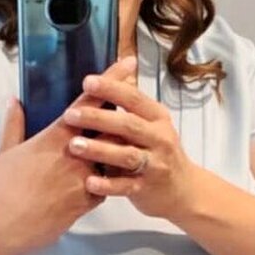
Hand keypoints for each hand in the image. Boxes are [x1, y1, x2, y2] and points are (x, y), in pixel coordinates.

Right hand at [0, 55, 138, 254]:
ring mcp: (82, 182)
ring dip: (114, 154)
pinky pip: (104, 189)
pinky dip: (105, 183)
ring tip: (120, 149)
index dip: (110, 81)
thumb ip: (14, 124)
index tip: (128, 64)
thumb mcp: (4, 153)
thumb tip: (15, 100)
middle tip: (129, 111)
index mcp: (54, 138)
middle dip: (121, 120)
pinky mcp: (85, 205)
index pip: (89, 103)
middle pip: (110, 130)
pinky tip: (100, 182)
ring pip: (111, 161)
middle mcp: (74, 156)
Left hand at [63, 62, 196, 222]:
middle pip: (128, 125)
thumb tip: (122, 64)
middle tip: (70, 115)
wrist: (184, 190)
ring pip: (126, 155)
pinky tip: (89, 182)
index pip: (134, 98)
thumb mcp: (152, 123)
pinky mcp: (146, 188)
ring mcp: (154, 165)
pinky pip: (125, 186)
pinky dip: (107, 185)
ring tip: (73, 146)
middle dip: (98, 118)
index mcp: (157, 118)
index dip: (111, 89)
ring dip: (99, 150)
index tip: (87, 82)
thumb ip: (133, 102)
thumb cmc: (159, 151)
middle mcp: (159, 138)